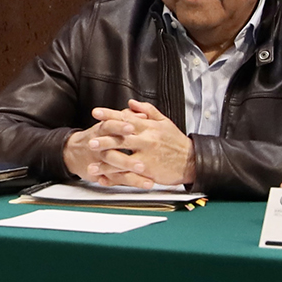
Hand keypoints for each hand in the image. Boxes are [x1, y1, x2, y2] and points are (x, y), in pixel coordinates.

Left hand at [77, 100, 193, 187]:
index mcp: (148, 127)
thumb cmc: (176, 142)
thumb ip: (147, 110)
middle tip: (90, 141)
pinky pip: (128, 174)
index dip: (109, 115)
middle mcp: (146, 140)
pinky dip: (115, 177)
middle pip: (121, 138)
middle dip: (104, 139)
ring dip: (105, 162)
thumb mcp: (164, 122)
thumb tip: (131, 103)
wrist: (192, 161)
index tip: (96, 112)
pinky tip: (104, 178)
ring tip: (91, 165)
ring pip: (122, 158)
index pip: (125, 118)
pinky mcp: (148, 170)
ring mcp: (146, 156)